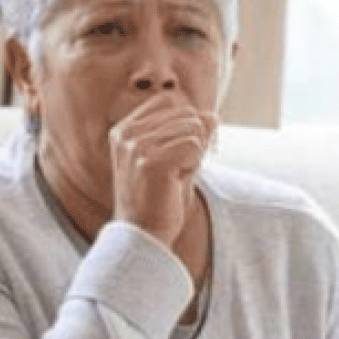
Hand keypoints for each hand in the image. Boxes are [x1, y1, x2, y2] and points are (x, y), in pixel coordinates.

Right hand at [109, 95, 217, 247]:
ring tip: (171, 178)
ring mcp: (136, 146)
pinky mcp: (150, 162)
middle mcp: (126, 133)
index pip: (172, 102)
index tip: (172, 157)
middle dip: (192, 145)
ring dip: (193, 157)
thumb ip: (192, 134)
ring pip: (194, 130)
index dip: (186, 128)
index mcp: (125, 129)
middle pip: (187, 115)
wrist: (143, 235)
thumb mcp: (177, 159)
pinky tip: (174, 183)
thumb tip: (213, 115)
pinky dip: (193, 165)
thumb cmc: (160, 198)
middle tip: (173, 173)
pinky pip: (194, 146)